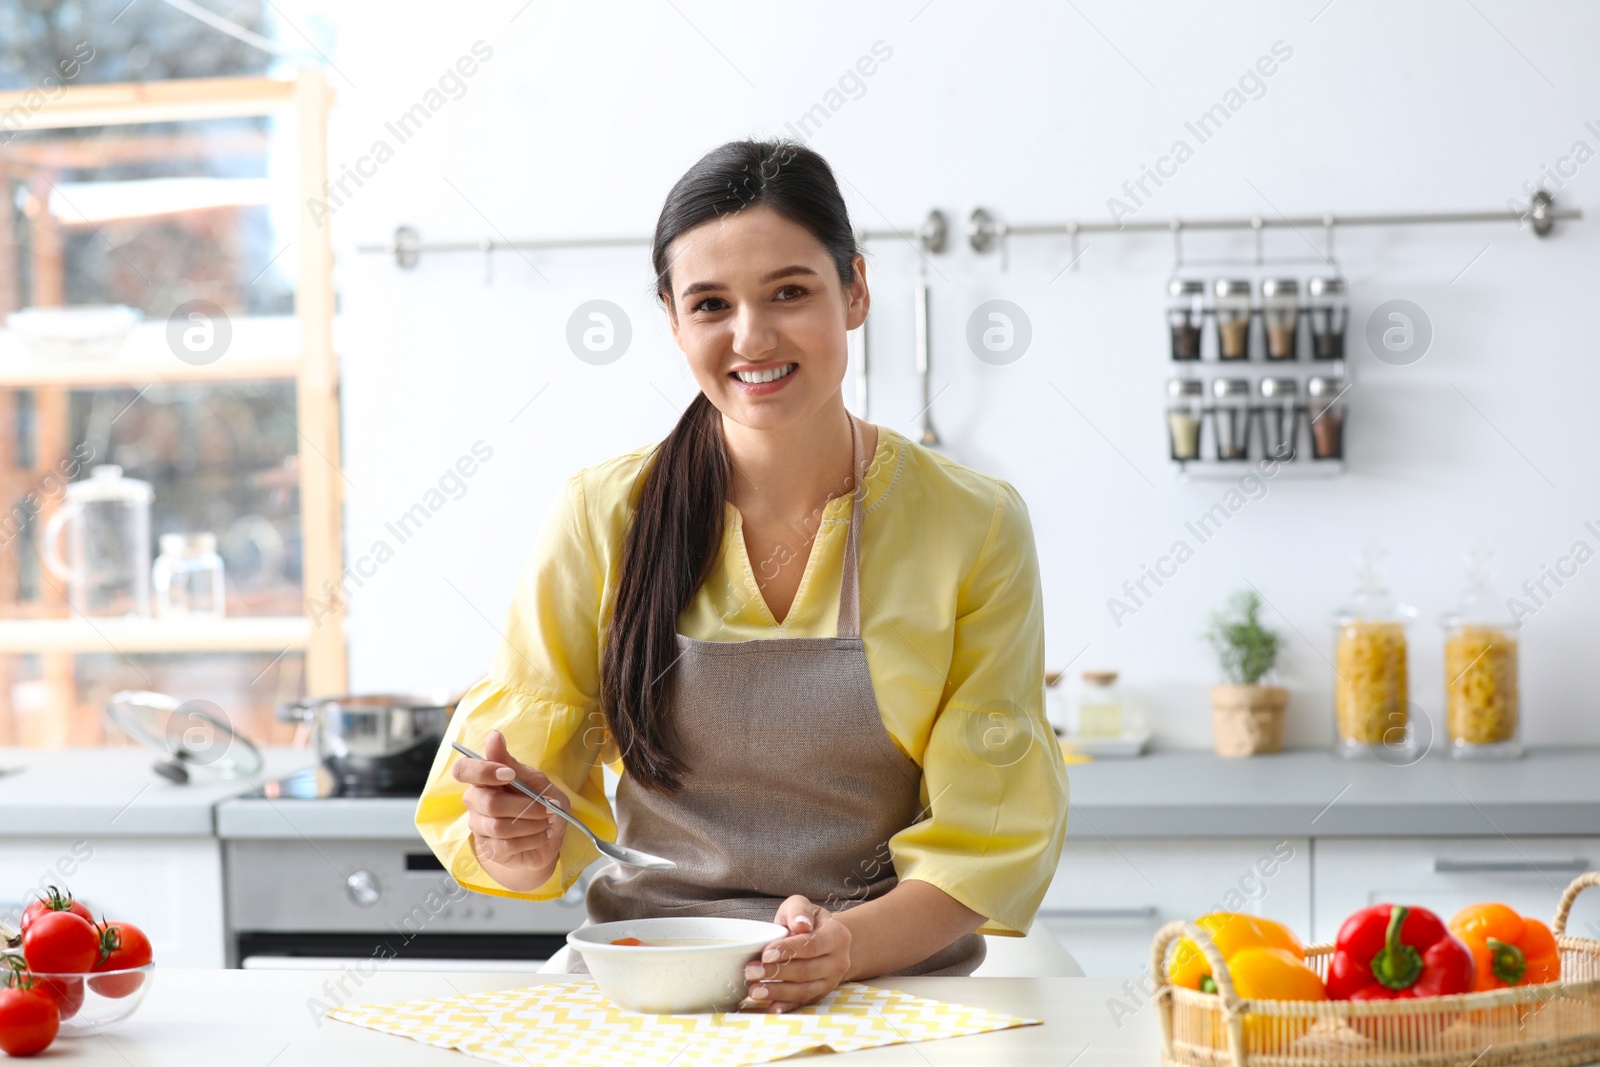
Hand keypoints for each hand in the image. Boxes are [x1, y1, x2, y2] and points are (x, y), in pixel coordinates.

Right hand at [452, 729, 569, 875]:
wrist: (550, 835)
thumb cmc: (541, 802)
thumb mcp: (535, 780)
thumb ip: (511, 763)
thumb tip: (493, 736)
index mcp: (484, 779)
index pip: (464, 770)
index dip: (483, 771)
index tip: (509, 774)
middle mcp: (475, 802)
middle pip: (488, 803)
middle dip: (525, 806)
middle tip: (547, 807)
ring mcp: (480, 827)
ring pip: (499, 827)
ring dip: (531, 824)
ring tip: (547, 821)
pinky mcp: (490, 849)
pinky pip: (506, 845)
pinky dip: (531, 839)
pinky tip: (542, 834)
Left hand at [743, 895, 851, 1012]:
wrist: (824, 940)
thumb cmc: (807, 921)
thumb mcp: (802, 906)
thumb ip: (799, 910)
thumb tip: (800, 924)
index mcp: (837, 936)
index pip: (812, 945)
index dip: (788, 950)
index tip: (765, 953)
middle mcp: (838, 961)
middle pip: (806, 970)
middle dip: (777, 972)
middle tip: (751, 971)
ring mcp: (831, 981)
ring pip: (804, 990)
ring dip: (777, 992)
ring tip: (754, 990)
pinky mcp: (820, 995)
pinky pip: (802, 1003)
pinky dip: (786, 1006)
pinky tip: (770, 1007)